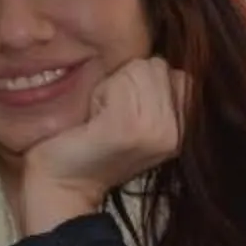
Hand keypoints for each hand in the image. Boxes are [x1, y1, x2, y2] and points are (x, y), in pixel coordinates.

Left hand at [18, 57, 187, 231]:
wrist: (61, 186)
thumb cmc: (90, 145)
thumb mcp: (137, 118)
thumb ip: (157, 92)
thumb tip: (158, 59)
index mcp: (183, 131)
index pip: (178, 73)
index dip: (144, 83)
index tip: (125, 114)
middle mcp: (176, 133)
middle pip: (158, 66)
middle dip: (128, 81)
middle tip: (110, 116)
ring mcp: (155, 131)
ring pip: (139, 69)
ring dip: (114, 86)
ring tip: (102, 118)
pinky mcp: (128, 128)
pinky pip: (120, 81)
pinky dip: (100, 94)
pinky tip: (93, 120)